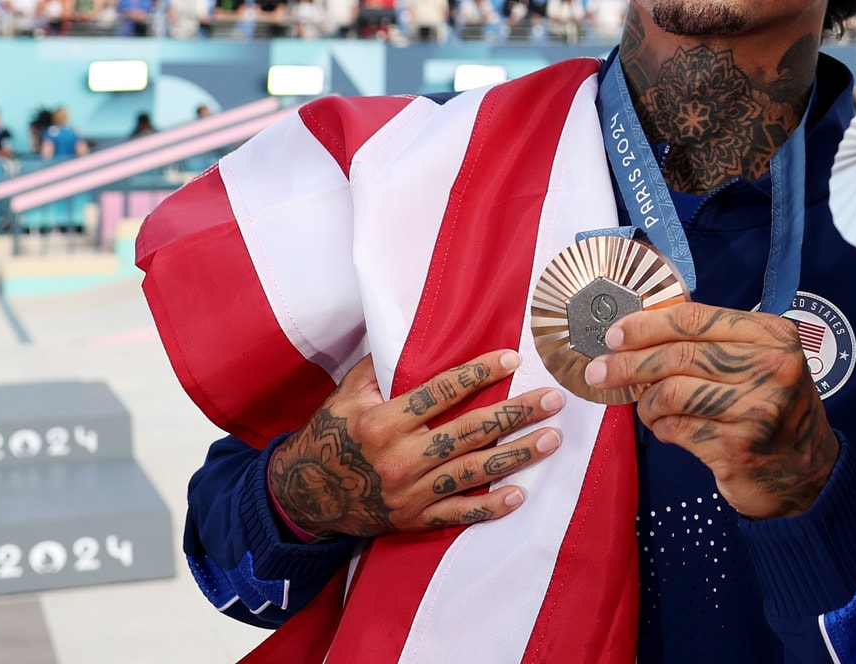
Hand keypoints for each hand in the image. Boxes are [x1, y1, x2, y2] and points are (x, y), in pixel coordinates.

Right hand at [267, 349, 564, 537]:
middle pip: (470, 431)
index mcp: (382, 422)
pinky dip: (489, 507)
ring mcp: (409, 493)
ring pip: (473, 471)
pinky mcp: (413, 519)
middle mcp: (400, 458)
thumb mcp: (345, 396)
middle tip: (553, 399)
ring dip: (516, 455)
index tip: (513, 359)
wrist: (302, 496)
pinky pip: (457, 514)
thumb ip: (380, 368)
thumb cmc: (329, 436)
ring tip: (551, 439)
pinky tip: (519, 495)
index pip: (442, 392)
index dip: (480, 374)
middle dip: (516, 413)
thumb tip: (414, 336)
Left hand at [585, 303, 837, 519]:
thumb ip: (713, 342)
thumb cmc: (772, 408)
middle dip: (629, 362)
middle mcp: (770, 367)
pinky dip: (660, 427)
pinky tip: (665, 427)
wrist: (806, 472)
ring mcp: (755, 408)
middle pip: (679, 354)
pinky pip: (676, 428)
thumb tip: (639, 330)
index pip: (695, 318)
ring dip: (646, 402)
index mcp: (773, 335)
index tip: (614, 334)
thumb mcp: (758, 362)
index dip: (647, 324)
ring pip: (671, 392)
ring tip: (646, 408)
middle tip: (599, 370)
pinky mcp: (736, 447)